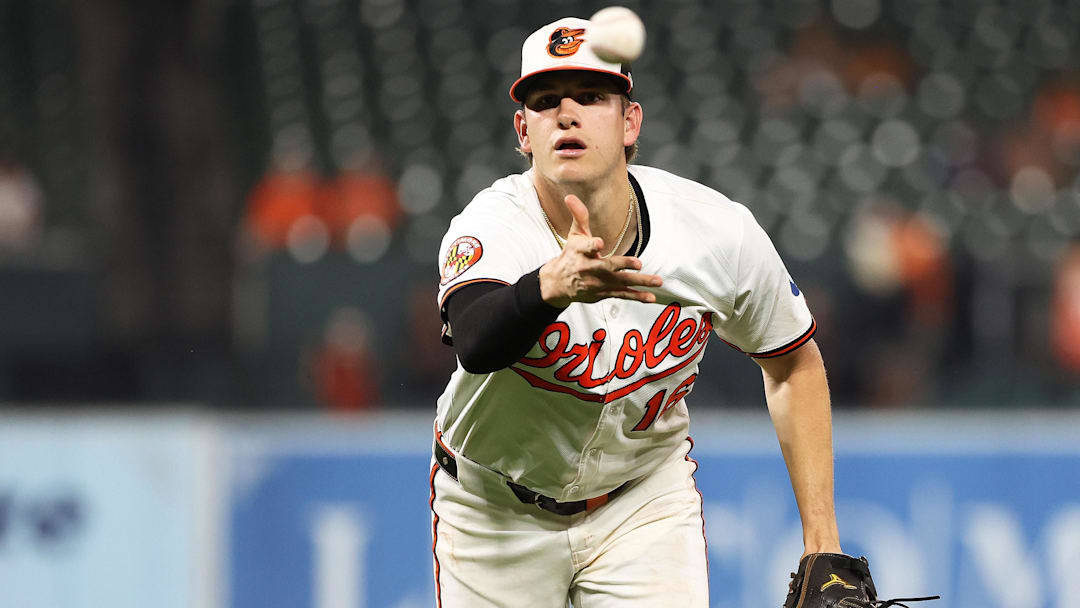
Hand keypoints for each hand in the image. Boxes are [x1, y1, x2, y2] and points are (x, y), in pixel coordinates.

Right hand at [539, 194, 661, 307]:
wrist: (558, 283)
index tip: (599, 243)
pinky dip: (637, 297)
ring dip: (639, 282)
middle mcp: (588, 268)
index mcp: (579, 252)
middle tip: (639, 263)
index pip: (585, 247)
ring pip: (620, 283)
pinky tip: (651, 297)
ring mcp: (597, 283)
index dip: (592, 245)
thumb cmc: (571, 254)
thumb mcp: (574, 234)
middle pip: (607, 267)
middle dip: (623, 265)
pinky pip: (622, 295)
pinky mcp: (603, 293)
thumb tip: (570, 196)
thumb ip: (578, 215)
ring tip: (657, 281)